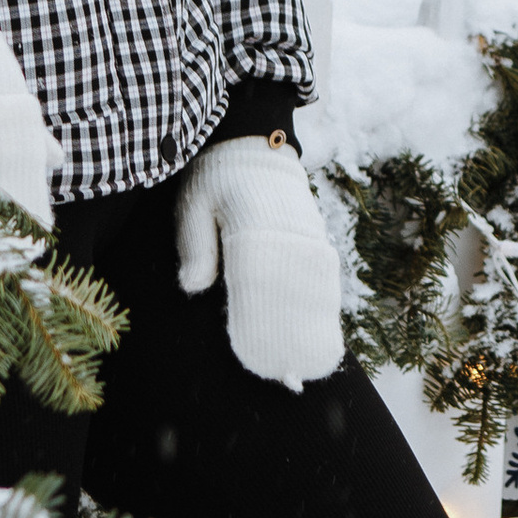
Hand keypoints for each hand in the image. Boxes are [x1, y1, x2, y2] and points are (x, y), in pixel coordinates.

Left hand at [176, 134, 342, 390]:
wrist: (251, 141)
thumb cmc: (213, 176)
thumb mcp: (193, 203)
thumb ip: (195, 244)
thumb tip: (193, 287)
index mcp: (251, 226)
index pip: (257, 284)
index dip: (257, 324)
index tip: (255, 358)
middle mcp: (286, 233)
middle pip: (292, 295)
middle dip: (288, 337)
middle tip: (284, 376)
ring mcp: (306, 234)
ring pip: (314, 288)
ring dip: (312, 326)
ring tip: (309, 364)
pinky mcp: (315, 234)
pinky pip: (324, 275)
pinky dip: (323, 305)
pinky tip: (323, 330)